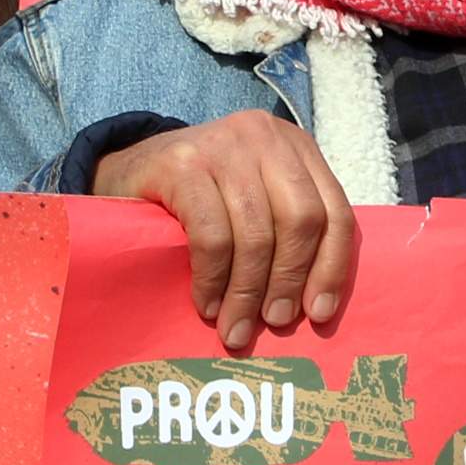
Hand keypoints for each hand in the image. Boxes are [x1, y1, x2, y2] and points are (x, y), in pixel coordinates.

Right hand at [91, 111, 358, 355]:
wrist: (130, 168)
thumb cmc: (204, 195)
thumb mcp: (257, 197)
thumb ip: (289, 229)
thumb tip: (316, 307)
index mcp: (295, 146)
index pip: (335, 211)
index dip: (332, 267)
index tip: (319, 314)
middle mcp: (265, 136)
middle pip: (301, 220)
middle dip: (289, 280)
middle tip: (275, 322)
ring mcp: (223, 146)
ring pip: (256, 233)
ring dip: (247, 292)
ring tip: (236, 328)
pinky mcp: (183, 165)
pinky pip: (212, 236)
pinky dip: (213, 279)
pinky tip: (206, 303)